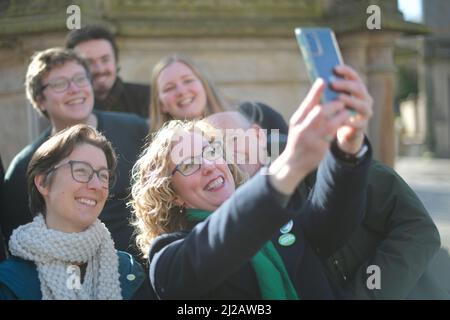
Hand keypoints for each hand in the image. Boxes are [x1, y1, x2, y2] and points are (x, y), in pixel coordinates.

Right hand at [268, 79, 349, 194]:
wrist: (292, 163)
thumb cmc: (297, 140)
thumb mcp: (297, 125)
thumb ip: (307, 112)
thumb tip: (318, 93)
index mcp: (297, 120)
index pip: (307, 103)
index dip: (316, 91)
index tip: (324, 80)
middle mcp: (303, 129)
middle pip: (320, 112)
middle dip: (333, 104)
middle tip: (341, 100)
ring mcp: (312, 139)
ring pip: (330, 123)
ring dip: (341, 115)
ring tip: (346, 111)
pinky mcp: (320, 148)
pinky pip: (334, 134)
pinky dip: (341, 127)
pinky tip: (346, 122)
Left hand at [332, 65, 372, 153]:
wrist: (343, 132)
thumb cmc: (336, 112)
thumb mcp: (332, 100)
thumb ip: (329, 91)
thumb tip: (318, 79)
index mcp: (357, 89)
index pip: (354, 76)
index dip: (346, 71)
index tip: (334, 68)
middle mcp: (365, 98)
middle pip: (359, 88)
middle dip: (345, 85)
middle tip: (333, 83)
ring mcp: (365, 112)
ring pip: (361, 104)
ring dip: (350, 100)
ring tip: (338, 98)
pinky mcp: (363, 125)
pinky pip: (358, 122)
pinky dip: (349, 120)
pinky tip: (340, 118)